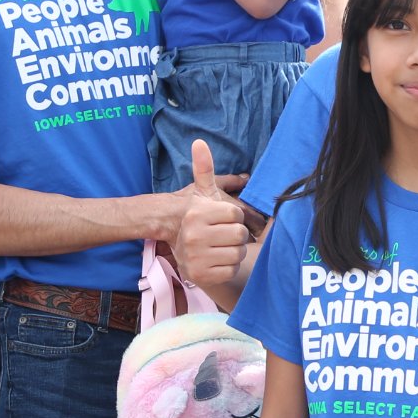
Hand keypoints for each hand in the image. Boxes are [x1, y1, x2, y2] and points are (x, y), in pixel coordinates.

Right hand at [176, 140, 252, 290]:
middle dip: (236, 234)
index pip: (237, 214)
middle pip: (240, 234)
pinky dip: (228, 267)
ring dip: (234, 251)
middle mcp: (194, 235)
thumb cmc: (197, 217)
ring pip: (238, 253)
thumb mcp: (201, 193)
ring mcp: (196, 257)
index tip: (223, 219)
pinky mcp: (201, 275)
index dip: (234, 217)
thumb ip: (204, 168)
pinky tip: (217, 260)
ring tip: (220, 247)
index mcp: (197, 214)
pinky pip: (231, 269)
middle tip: (223, 234)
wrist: (178, 247)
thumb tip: (200, 142)